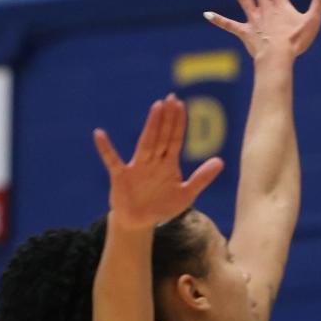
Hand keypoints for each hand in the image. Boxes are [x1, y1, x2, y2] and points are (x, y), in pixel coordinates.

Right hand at [93, 95, 224, 232]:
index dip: (178, 123)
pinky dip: (105, 149)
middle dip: (167, 119)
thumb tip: (220, 161)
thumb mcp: (186, 194)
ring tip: (156, 108)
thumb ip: (202, 178)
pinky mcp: (121, 177)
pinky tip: (99, 134)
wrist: (139, 222)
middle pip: (162, 137)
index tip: (181, 104)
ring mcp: (136, 168)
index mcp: (168, 164)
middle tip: (170, 98)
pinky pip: (112, 161)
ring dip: (151, 126)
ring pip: (146, 144)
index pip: (175, 139)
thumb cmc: (161, 206)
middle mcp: (152, 162)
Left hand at [204, 0, 320, 61]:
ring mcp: (254, 20)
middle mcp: (264, 8)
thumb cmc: (296, 43)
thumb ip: (319, 2)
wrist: (278, 60)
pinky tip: (206, 14)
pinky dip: (219, 20)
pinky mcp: (246, 34)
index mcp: (279, 4)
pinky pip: (230, 26)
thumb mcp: (312, 21)